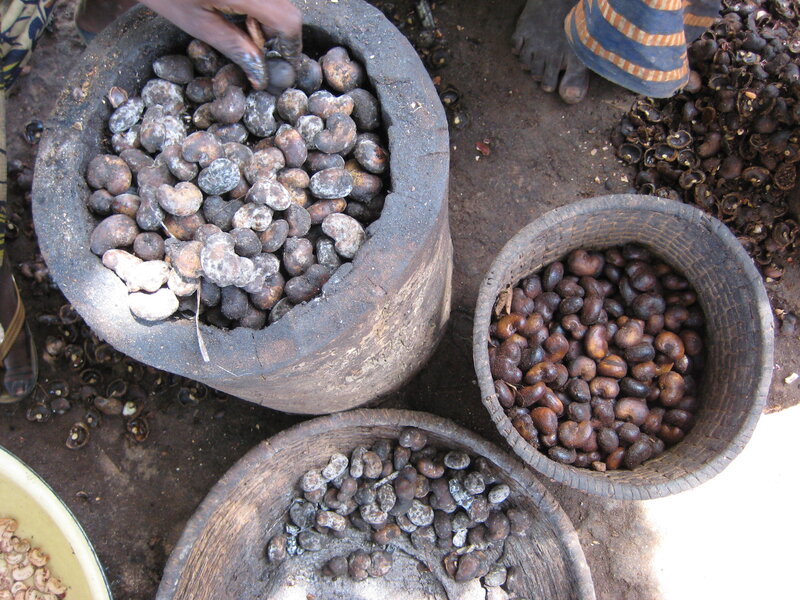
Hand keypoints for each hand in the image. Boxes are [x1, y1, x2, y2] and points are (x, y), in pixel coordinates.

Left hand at [138, 0, 301, 89]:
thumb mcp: (198, 24)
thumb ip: (235, 47)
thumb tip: (261, 75)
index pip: (288, 22)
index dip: (291, 46)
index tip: (283, 63)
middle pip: (285, 9)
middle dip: (275, 32)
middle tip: (249, 45)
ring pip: (275, 0)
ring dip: (263, 17)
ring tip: (232, 21)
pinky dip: (254, 3)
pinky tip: (229, 5)